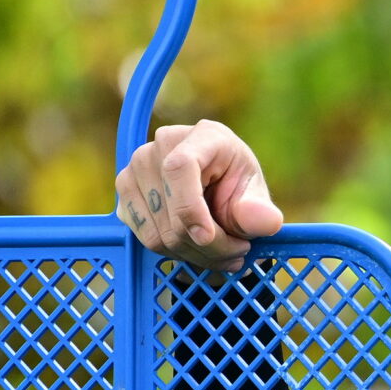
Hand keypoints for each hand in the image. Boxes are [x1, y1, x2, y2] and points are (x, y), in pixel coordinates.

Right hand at [114, 119, 284, 272]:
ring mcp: (135, 169)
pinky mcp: (125, 194)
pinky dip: (175, 253)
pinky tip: (198, 248)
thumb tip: (265, 222)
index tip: (208, 237)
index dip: (190, 208)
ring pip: (158, 233)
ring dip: (194, 254)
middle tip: (238, 253)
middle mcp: (160, 146)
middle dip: (208, 245)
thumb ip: (260, 211)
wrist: (216, 189)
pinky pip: (145, 238)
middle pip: (170, 211)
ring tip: (222, 252)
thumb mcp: (255, 195)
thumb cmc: (237, 186)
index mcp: (202, 136)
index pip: (179, 168)